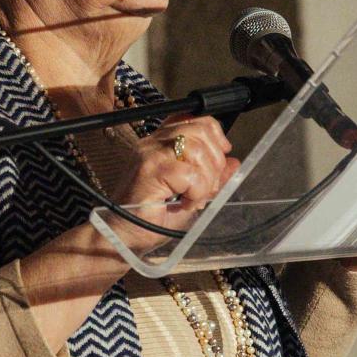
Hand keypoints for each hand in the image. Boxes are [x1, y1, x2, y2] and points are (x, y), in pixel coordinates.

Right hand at [113, 116, 237, 251]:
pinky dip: (196, 191)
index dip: (214, 133)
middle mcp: (153, 143)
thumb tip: (234, 164)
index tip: (221, 155)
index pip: (193, 118)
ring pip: (196, 148)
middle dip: (215, 159)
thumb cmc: (149, 219)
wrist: (122, 238)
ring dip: (206, 177)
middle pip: (199, 129)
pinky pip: (189, 173)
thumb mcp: (189, 196)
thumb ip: (211, 177)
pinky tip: (186, 202)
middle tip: (207, 186)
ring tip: (195, 196)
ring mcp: (149, 155)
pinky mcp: (149, 171)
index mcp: (160, 144)